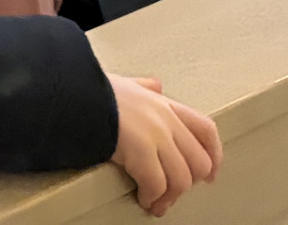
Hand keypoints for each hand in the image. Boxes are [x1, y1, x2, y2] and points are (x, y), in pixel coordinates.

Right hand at [108, 74, 220, 215]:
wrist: (73, 93)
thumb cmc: (94, 91)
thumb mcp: (125, 83)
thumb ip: (144, 86)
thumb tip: (155, 84)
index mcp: (164, 103)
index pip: (206, 130)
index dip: (214, 155)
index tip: (211, 174)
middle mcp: (166, 119)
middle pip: (198, 161)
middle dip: (188, 183)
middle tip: (171, 194)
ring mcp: (155, 135)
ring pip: (181, 178)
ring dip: (169, 197)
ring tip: (155, 204)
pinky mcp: (140, 150)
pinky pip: (157, 184)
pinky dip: (152, 197)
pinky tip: (143, 200)